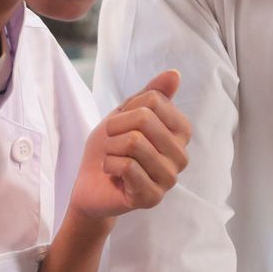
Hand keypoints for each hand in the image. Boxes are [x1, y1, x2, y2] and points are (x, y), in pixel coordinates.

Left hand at [69, 70, 191, 220]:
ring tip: (113, 158)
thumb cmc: (112, 147)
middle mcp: (181, 156)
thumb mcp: (127, 113)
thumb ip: (152, 94)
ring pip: (133, 143)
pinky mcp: (152, 197)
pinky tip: (113, 174)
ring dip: (111, 148)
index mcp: (181, 132)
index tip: (122, 124)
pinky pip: (126, 166)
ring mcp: (169, 179)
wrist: (91, 182)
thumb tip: (174, 74)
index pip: (154, 100)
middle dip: (116, 128)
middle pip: (144, 119)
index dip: (127, 108)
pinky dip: (109, 165)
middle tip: (113, 143)